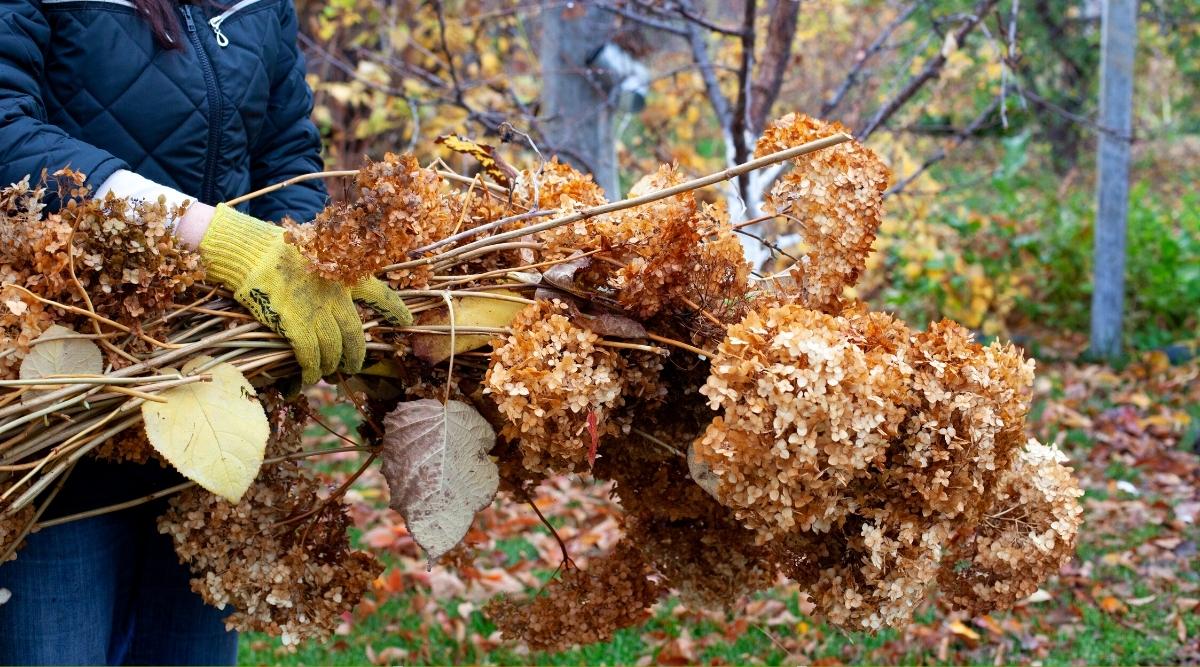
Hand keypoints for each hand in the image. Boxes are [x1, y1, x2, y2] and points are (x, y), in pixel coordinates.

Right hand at [197, 204, 411, 383]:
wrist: (250, 250)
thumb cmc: (277, 248)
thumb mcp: (314, 251)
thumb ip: (329, 271)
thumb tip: (334, 288)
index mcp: (344, 274)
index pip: (379, 292)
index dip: (394, 308)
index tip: (406, 321)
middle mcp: (336, 294)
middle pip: (355, 334)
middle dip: (356, 355)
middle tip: (354, 366)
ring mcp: (316, 310)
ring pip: (333, 348)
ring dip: (331, 364)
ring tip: (328, 372)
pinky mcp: (295, 322)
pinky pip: (310, 354)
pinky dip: (311, 369)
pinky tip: (309, 377)